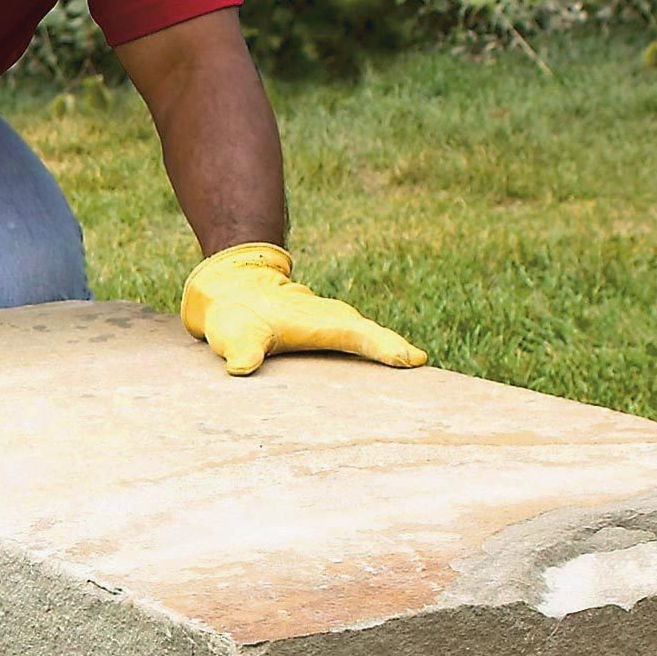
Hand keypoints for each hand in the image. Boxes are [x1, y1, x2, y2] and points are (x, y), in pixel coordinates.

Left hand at [181, 243, 427, 376]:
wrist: (233, 288)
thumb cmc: (234, 316)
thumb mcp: (233, 334)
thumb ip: (240, 350)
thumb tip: (240, 366)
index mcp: (315, 321)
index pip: (356, 335)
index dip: (382, 347)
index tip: (410, 360)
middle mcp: (330, 320)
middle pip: (372, 335)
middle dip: (398, 349)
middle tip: (423, 364)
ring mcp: (332, 325)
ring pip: (369, 337)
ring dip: (393, 351)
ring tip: (418, 367)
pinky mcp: (330, 333)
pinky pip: (360, 343)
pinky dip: (379, 352)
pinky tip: (396, 366)